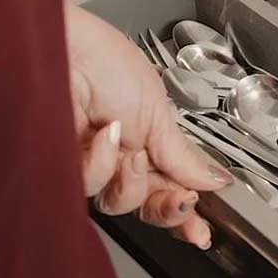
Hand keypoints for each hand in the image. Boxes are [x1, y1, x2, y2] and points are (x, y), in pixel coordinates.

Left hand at [65, 1, 232, 246]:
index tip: (201, 231)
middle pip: (146, 206)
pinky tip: (104, 136)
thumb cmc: (103, 60)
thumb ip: (183, 154)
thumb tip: (214, 180)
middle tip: (182, 198)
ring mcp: (90, 163)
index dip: (184, 213)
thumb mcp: (159, 111)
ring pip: (120, 203)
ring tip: (134, 151)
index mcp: (146, 143)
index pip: (168, 189)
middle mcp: (118, 157)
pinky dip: (103, 163)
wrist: (63, 46)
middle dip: (168, 208)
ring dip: (135, 181)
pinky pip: (91, 186)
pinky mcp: (62, 165)